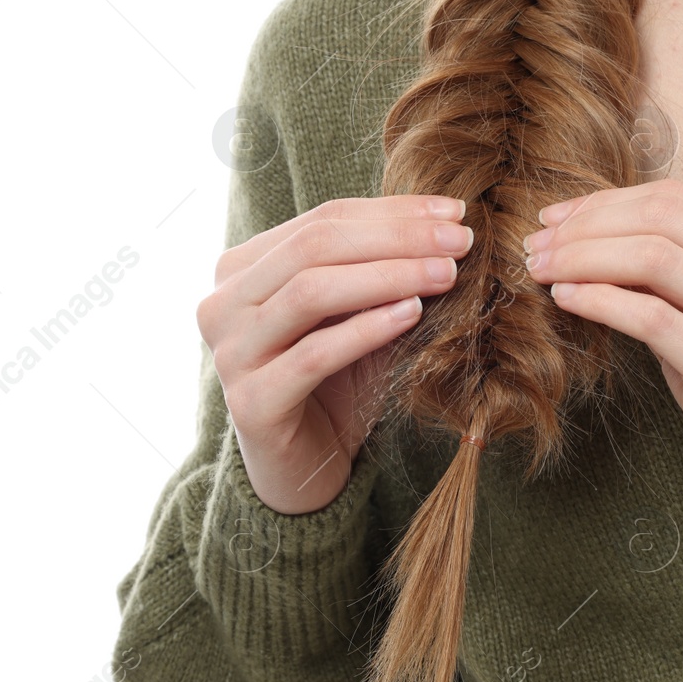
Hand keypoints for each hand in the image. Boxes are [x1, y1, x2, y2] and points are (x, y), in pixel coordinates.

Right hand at [198, 194, 471, 513]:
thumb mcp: (356, 317)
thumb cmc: (334, 385)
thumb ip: (379, 272)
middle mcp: (222, 303)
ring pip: (310, 292)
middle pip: (314, 247)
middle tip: (460, 240)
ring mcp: (230, 353)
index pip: (321, 220)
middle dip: (396, 238)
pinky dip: (367, 329)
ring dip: (388, 276)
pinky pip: (314, 354)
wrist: (303, 470)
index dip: (392, 212)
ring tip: (445, 275)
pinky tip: (412, 313)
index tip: (454, 211)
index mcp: (242, 269)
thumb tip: (448, 225)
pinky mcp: (250, 402)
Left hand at [521, 178, 682, 562]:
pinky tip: (567, 300)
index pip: (678, 200)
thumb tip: (590, 241)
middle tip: (537, 244)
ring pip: (654, 257)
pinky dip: (599, 300)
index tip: (558, 220)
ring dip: (582, 258)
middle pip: (663, 217)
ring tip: (541, 269)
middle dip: (587, 224)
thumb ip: (680, 276)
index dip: (606, 203)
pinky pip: (652, 318)